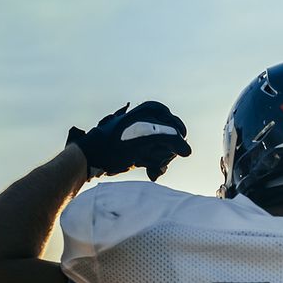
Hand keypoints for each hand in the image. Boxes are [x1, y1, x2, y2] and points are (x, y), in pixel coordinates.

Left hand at [67, 101, 191, 180]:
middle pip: (174, 141)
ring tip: (147, 164)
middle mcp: (152, 121)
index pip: (178, 130)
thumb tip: (188, 152)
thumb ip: (171, 138)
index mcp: (154, 110)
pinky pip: (158, 160)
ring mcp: (147, 137)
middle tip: (152, 158)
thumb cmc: (118, 142)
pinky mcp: (142, 150)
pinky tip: (150, 172)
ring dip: (159, 161)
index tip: (160, 147)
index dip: (173, 142)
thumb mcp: (146, 135)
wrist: (95, 155)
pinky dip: (155, 166)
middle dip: (165, 153)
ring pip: (166, 152)